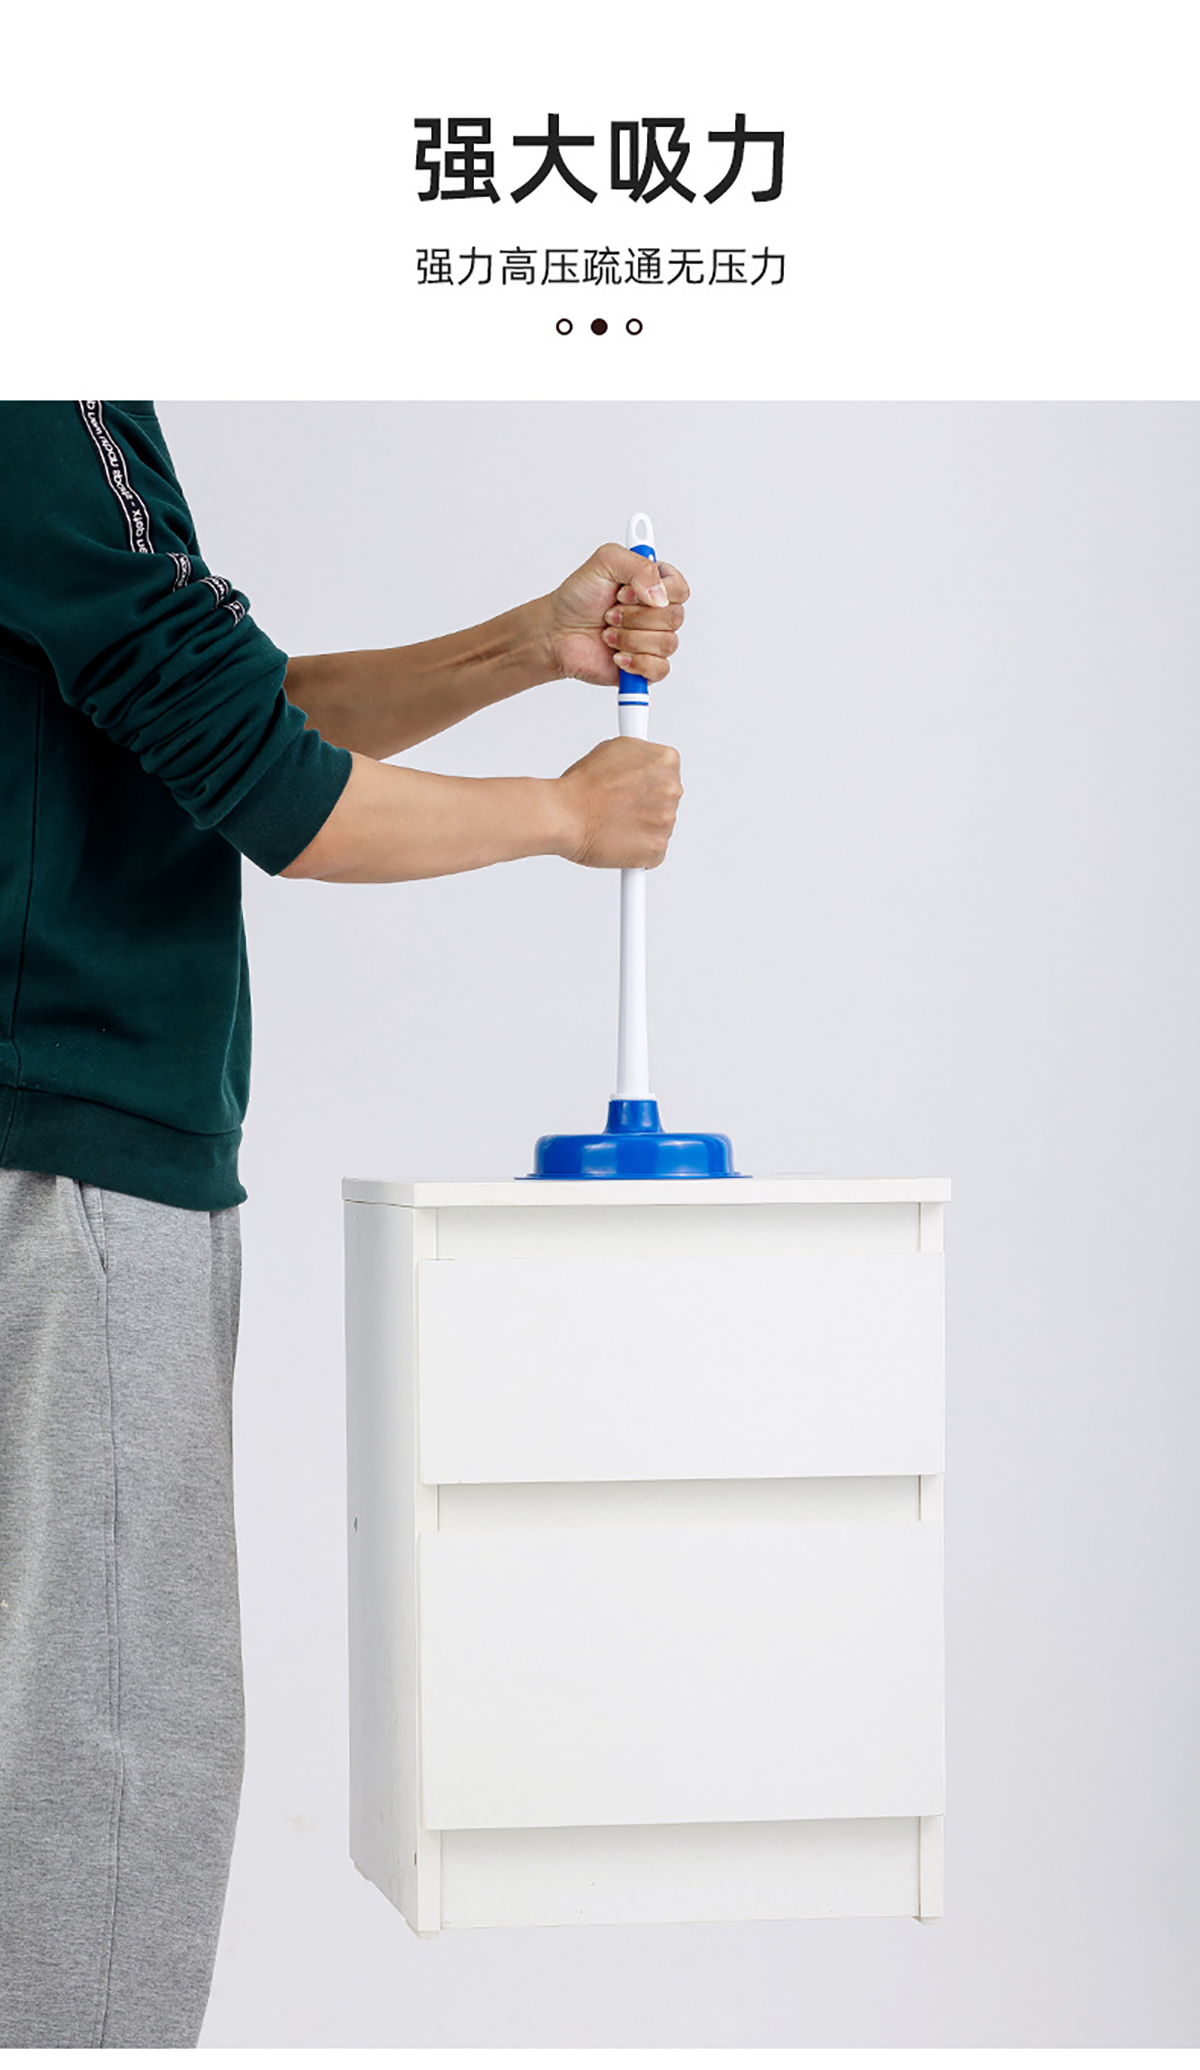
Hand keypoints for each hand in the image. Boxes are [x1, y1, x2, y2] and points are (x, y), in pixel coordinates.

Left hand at [541, 543, 689, 687]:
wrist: (557, 632)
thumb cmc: (579, 597)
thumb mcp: (605, 562)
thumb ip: (639, 566)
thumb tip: (660, 596)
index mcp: (654, 584)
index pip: (680, 589)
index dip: (656, 592)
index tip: (624, 592)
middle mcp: (657, 612)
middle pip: (674, 617)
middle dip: (635, 617)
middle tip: (609, 614)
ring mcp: (654, 641)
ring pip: (667, 643)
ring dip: (630, 638)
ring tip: (608, 634)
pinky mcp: (647, 667)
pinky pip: (660, 669)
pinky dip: (636, 663)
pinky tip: (616, 656)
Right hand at [554, 735, 682, 868]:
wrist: (564, 815)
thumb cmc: (581, 786)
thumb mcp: (613, 749)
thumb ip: (638, 756)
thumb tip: (642, 763)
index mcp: (666, 761)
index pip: (667, 772)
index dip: (646, 781)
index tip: (632, 787)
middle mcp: (672, 790)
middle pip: (666, 799)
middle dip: (646, 804)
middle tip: (618, 805)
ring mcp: (667, 821)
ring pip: (659, 826)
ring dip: (641, 827)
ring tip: (613, 821)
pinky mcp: (657, 848)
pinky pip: (654, 851)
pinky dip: (638, 851)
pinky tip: (618, 839)